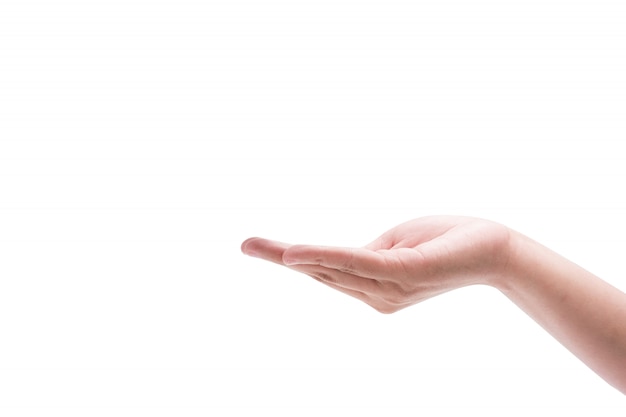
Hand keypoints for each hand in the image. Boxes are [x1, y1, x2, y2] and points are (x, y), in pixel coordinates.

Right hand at [241, 216, 511, 312]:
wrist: (495, 249)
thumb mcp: (399, 243)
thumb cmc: (449, 241)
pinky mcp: (402, 274)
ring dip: (292, 256)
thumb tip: (350, 255)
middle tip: (244, 245)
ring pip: (331, 268)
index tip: (259, 248)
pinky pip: (356, 263)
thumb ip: (369, 253)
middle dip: (279, 258)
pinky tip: (297, 252)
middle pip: (319, 273)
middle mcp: (376, 296)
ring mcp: (388, 288)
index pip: (326, 272)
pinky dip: (324, 257)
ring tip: (255, 246)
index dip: (292, 260)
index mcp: (373, 287)